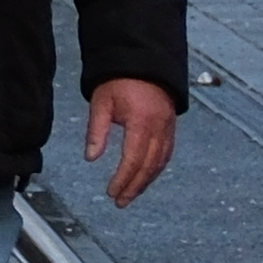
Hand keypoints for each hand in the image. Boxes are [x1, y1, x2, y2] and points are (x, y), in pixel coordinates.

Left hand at [84, 78, 180, 205]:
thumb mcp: (101, 103)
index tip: (111, 192)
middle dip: (134, 186)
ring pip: (160, 162)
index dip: (122, 179)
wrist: (143, 61)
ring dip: (146, 182)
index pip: (132, 159)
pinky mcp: (171, 126)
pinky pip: (166, 153)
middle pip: (149, 166)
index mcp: (141, 121)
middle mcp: (159, 127)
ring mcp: (168, 127)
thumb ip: (97, 131)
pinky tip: (146, 177)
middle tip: (120, 201)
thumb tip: (91, 158)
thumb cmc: (119, 80)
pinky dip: (156, 169)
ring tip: (130, 195)